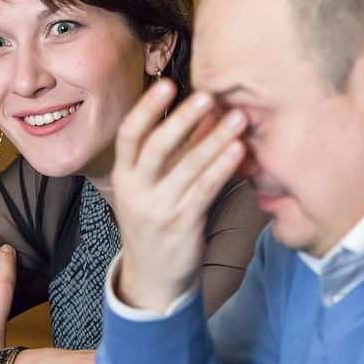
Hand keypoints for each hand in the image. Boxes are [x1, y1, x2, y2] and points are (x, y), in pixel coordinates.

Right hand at [112, 79, 246, 310]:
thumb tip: (198, 113)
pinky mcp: (182, 225)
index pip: (128, 135)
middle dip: (183, 118)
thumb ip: (169, 155)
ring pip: (187, 167)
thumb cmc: (155, 223)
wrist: (154, 278)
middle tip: (208, 94)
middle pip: (156, 147)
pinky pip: (205, 190)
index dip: (147, 108)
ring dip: (215, 139)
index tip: (167, 84)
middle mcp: (136, 191)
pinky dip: (223, 168)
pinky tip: (239, 150)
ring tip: (238, 117)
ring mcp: (158, 210)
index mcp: (123, 176)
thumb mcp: (149, 188)